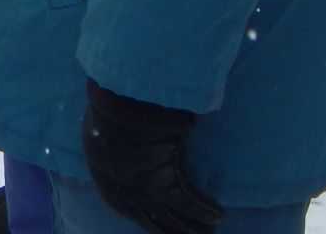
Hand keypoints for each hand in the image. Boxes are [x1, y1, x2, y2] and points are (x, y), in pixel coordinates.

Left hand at [81, 79, 221, 233]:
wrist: (117, 103)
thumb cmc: (110, 110)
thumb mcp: (105, 131)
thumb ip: (116, 147)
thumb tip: (124, 149)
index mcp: (105, 180)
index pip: (127, 208)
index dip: (145, 218)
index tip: (157, 225)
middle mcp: (124, 192)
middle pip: (152, 218)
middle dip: (170, 228)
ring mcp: (145, 190)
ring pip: (172, 215)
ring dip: (193, 225)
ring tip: (210, 231)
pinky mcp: (166, 184)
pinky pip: (188, 203)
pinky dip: (205, 210)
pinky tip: (220, 216)